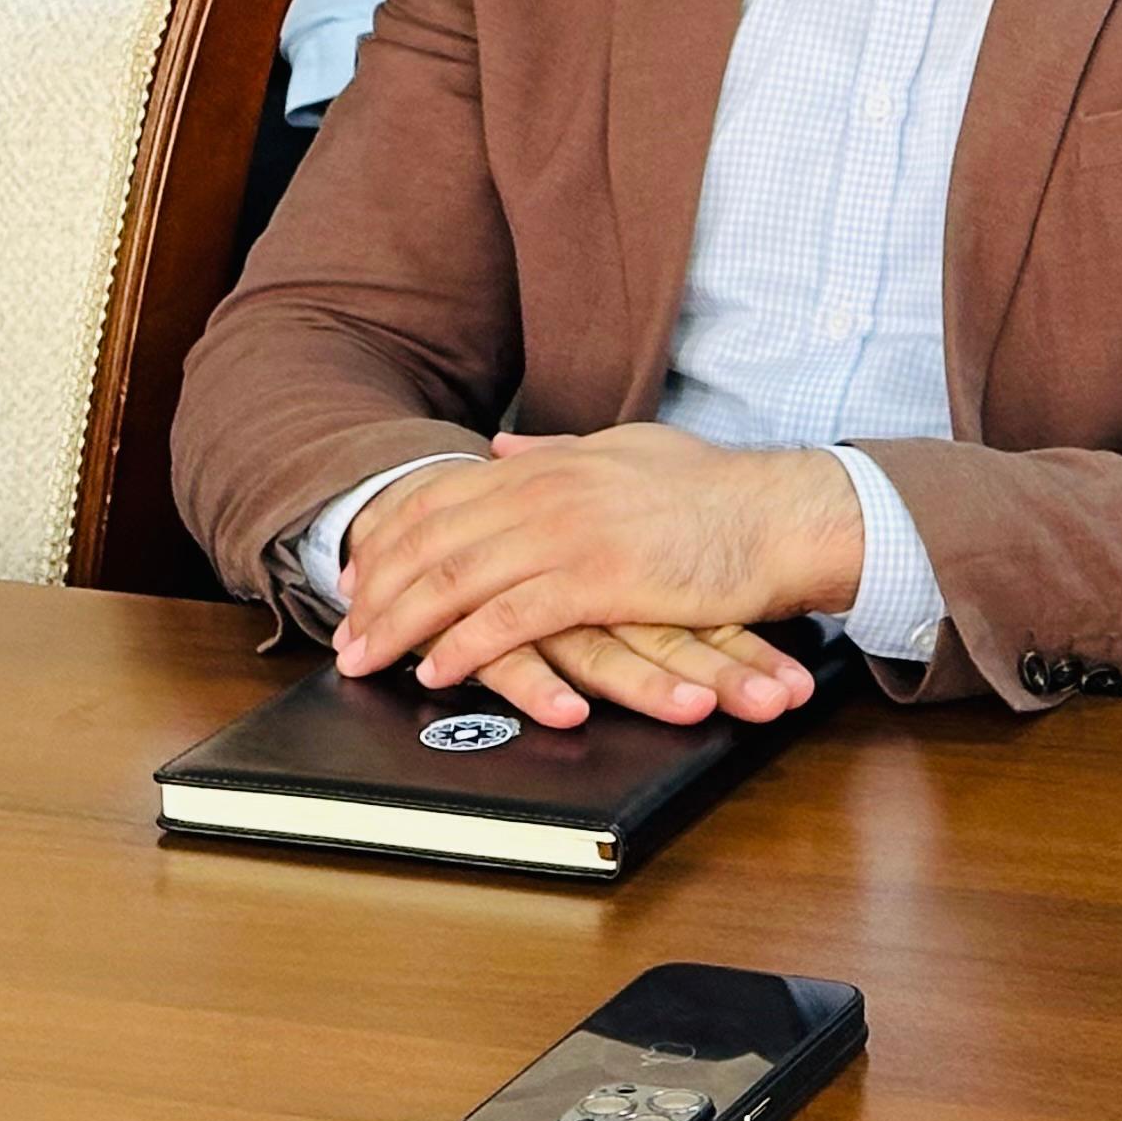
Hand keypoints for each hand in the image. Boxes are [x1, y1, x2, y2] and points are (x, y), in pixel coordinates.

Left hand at [332, 428, 865, 723]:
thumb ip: (555, 453)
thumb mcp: (624, 450)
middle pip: (434, 541)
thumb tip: (500, 450)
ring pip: (458, 581)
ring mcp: (569, 533)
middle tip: (344, 630)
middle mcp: (548, 492)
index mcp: (549, 465)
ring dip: (402, 625)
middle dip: (379, 589)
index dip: (390, 540)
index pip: (441, 498)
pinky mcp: (596, 580)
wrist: (777, 514)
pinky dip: (463, 647)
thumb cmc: (711, 492)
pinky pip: (509, 619)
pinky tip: (435, 670)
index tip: (358, 576)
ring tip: (368, 658)